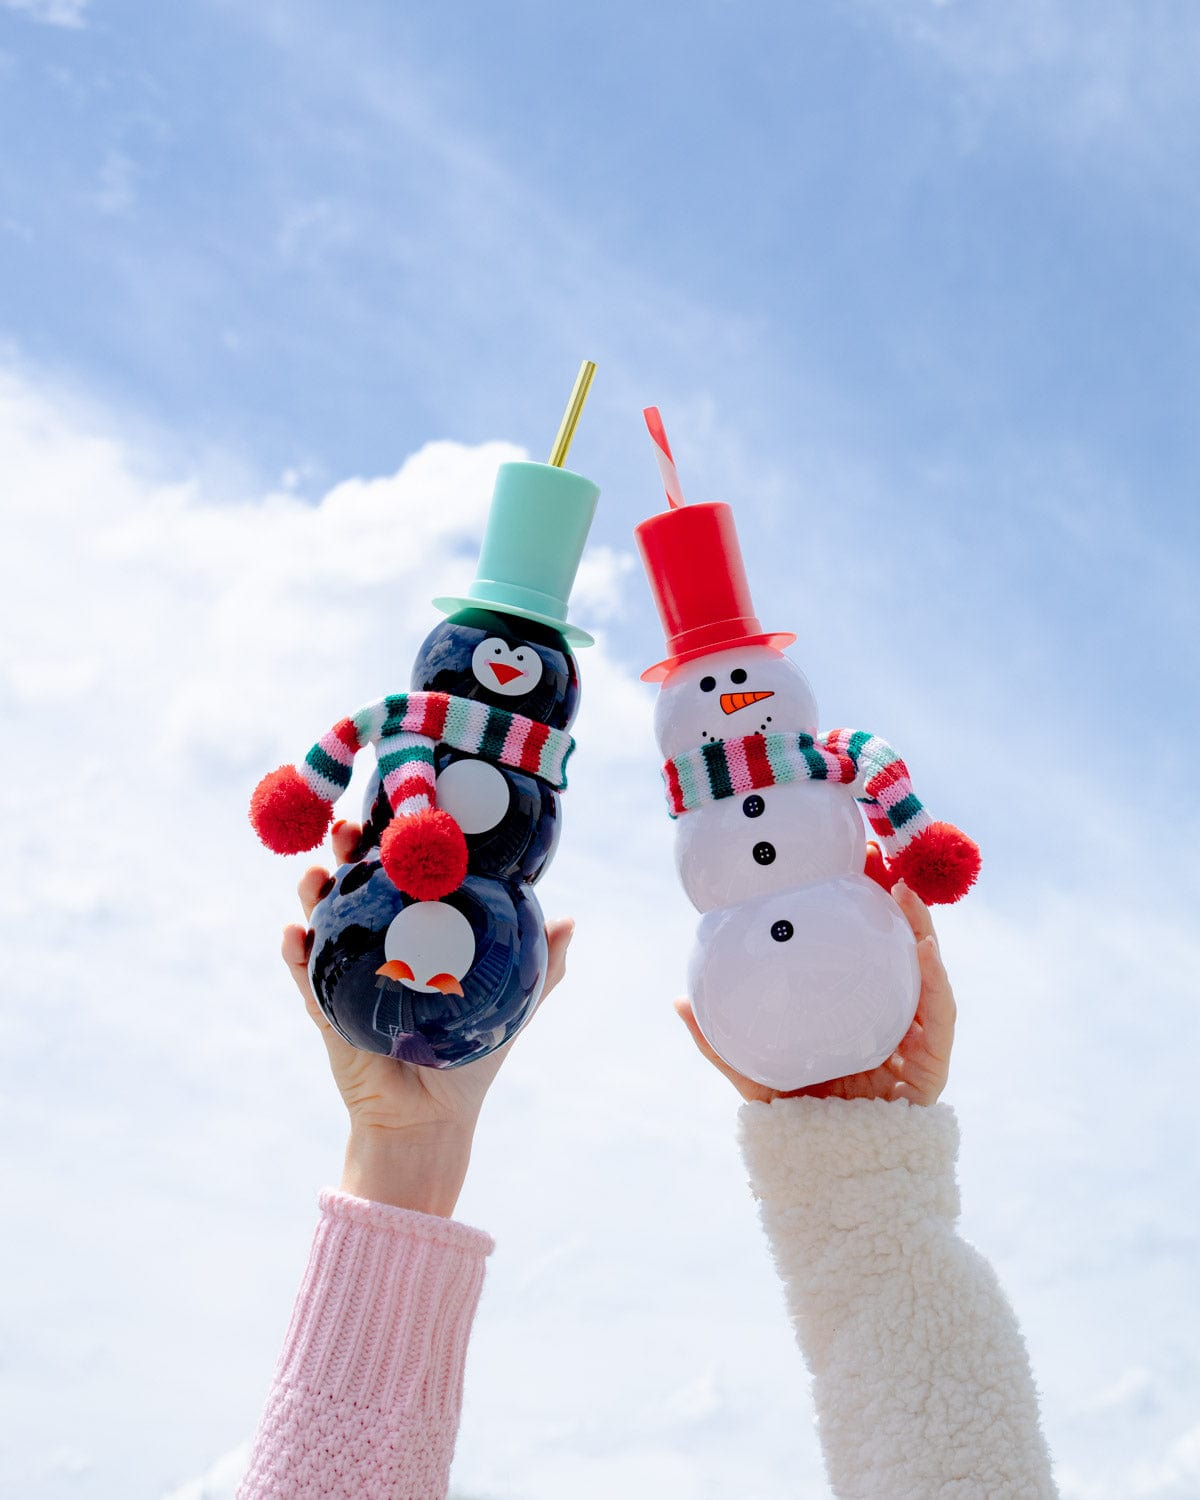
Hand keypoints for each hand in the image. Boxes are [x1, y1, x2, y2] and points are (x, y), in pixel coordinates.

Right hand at [282, 819, 573, 1214]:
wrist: (432, 1119)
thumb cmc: (470, 1057)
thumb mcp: (512, 1004)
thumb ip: (543, 964)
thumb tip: (570, 920)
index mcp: (417, 935)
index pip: (404, 875)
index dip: (396, 841)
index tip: (398, 809)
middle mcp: (378, 944)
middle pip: (355, 884)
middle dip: (345, 851)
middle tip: (348, 829)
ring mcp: (346, 973)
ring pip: (321, 919)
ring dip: (312, 891)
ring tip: (314, 875)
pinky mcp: (325, 1007)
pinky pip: (304, 974)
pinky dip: (295, 951)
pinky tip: (294, 933)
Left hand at [674, 879, 954, 1106]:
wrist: (828, 1186)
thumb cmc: (795, 1130)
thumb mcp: (755, 1074)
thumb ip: (721, 1041)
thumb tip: (678, 1002)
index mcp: (851, 1014)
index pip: (858, 947)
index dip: (856, 902)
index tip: (845, 859)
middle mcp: (886, 1021)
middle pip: (894, 949)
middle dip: (891, 899)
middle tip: (875, 854)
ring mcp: (913, 1044)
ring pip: (923, 972)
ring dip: (918, 926)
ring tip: (902, 887)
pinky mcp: (932, 1070)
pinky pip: (939, 1017)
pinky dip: (935, 981)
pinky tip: (925, 948)